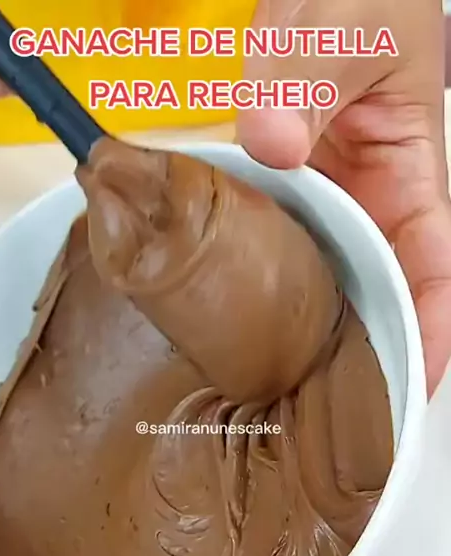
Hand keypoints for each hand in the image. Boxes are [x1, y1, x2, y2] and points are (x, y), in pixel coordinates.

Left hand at [237, 0, 449, 395]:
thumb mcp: (345, 27)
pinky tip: (227, 317)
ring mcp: (320, 202)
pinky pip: (269, 248)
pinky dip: (254, 284)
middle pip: (373, 294)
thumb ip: (308, 82)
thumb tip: (273, 142)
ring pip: (319, 281)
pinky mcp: (278, 194)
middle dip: (359, 353)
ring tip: (275, 388)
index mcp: (410, 177)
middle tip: (327, 414)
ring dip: (302, 331)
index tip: (410, 385)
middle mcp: (367, 203)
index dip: (430, 331)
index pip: (434, 269)